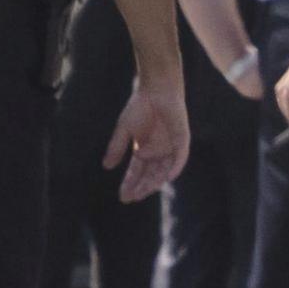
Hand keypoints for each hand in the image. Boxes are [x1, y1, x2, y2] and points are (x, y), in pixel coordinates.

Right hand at [107, 72, 190, 201]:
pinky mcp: (182, 139)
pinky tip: (167, 178)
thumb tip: (106, 166)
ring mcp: (170, 146)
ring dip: (154, 182)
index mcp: (144, 149)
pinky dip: (175, 168)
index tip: (123, 197)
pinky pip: (180, 158)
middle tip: (132, 198)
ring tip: (144, 192)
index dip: (130, 184)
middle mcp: (157, 151)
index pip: (136, 172)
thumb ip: (117, 147)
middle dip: (141, 187)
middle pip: (150, 175)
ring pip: (164, 171)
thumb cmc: (140, 106)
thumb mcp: (124, 129)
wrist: (156, 89)